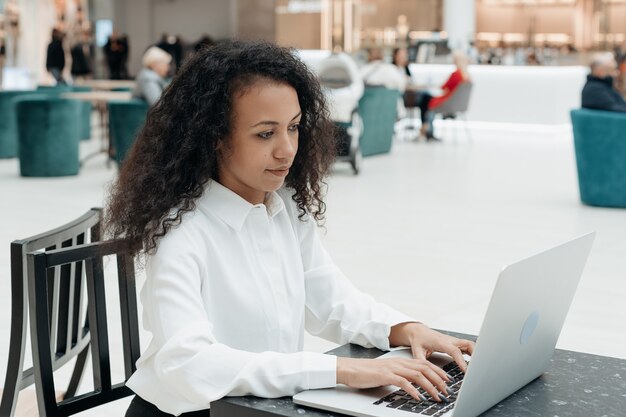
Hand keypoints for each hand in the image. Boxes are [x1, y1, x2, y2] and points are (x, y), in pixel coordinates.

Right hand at [336, 356, 450, 401]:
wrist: (351, 369)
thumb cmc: (368, 372)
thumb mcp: (388, 372)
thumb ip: (401, 375)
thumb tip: (414, 384)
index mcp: (401, 361)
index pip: (424, 364)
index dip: (438, 372)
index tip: (447, 380)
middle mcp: (399, 363)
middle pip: (424, 368)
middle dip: (438, 380)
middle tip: (446, 390)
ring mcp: (393, 368)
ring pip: (417, 375)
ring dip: (429, 386)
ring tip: (437, 396)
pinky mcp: (385, 375)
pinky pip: (403, 382)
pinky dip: (412, 390)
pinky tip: (418, 397)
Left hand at [389, 322, 473, 372]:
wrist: (418, 331)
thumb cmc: (418, 339)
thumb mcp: (417, 351)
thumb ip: (422, 362)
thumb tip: (427, 372)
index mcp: (441, 342)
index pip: (454, 351)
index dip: (461, 360)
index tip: (466, 370)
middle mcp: (450, 340)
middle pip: (468, 344)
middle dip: (475, 354)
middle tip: (478, 367)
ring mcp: (453, 341)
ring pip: (470, 345)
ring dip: (476, 353)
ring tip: (478, 366)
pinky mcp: (455, 343)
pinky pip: (467, 347)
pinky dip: (473, 353)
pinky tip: (473, 361)